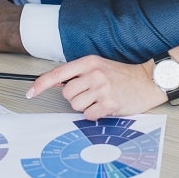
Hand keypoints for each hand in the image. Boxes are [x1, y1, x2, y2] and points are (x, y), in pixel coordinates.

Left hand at [27, 55, 166, 119]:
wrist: (147, 81)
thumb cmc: (122, 75)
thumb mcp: (99, 66)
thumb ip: (79, 73)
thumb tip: (57, 84)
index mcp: (89, 62)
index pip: (58, 73)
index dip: (41, 84)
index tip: (31, 92)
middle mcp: (94, 74)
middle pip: (66, 94)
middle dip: (75, 98)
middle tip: (91, 94)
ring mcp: (102, 89)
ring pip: (76, 106)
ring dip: (85, 107)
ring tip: (99, 99)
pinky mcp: (109, 104)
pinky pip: (88, 115)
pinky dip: (94, 114)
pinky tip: (105, 107)